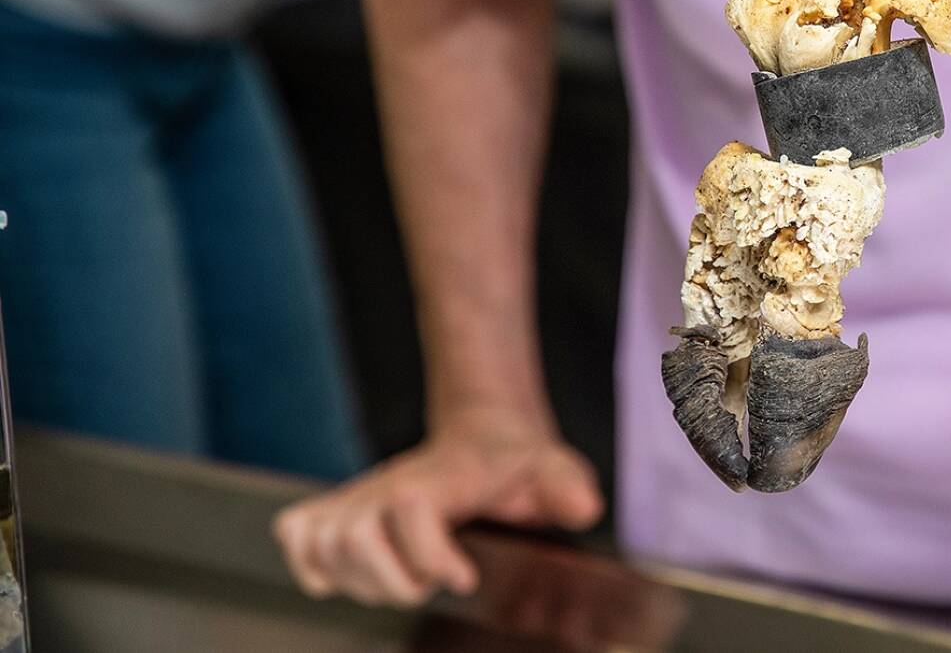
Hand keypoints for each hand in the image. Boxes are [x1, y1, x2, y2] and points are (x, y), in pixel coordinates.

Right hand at [273, 407, 603, 606]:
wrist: (485, 434)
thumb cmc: (515, 462)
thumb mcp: (554, 470)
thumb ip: (567, 488)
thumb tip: (584, 508)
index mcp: (443, 476)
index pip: (411, 508)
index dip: (431, 556)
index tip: (465, 578)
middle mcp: (391, 482)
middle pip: (354, 536)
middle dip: (392, 581)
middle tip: (431, 584)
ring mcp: (362, 493)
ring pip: (325, 542)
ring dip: (359, 581)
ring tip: (402, 582)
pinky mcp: (342, 506)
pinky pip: (298, 532)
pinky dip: (312, 564)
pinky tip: (350, 576)